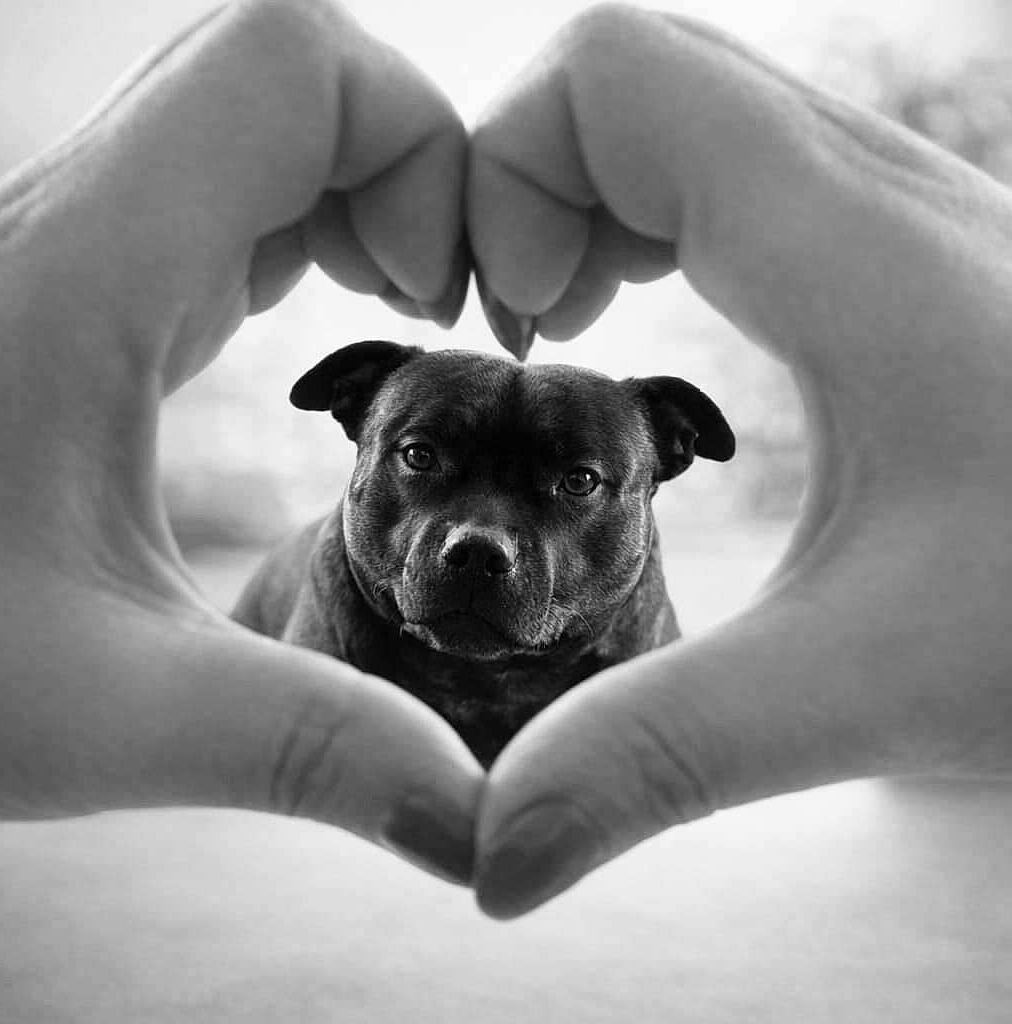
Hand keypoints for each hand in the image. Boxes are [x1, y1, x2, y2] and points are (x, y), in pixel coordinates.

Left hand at [0, 0, 479, 882]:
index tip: (453, 302)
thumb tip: (476, 821)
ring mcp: (83, 244)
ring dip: (369, 199)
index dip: (424, 147)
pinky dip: (319, 233)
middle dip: (413, 170)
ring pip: (264, 125)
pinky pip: (232, 196)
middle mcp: (81, 223)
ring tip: (411, 322)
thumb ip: (308, 748)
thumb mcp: (106, 711)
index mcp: (90, 276)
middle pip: (295, 74)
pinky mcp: (90, 286)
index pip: (298, 69)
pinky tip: (331, 343)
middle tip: (445, 312)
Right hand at [468, 5, 1011, 915]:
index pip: (602, 81)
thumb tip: (490, 861)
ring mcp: (882, 204)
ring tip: (573, 324)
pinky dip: (642, 213)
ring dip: (582, 198)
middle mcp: (866, 189)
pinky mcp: (886, 246)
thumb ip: (660, 759)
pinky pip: (723, 161)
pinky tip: (649, 320)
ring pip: (673, 105)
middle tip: (530, 330)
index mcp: (843, 251)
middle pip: (621, 70)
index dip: (500, 183)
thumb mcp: (867, 687)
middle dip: (526, 183)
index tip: (511, 334)